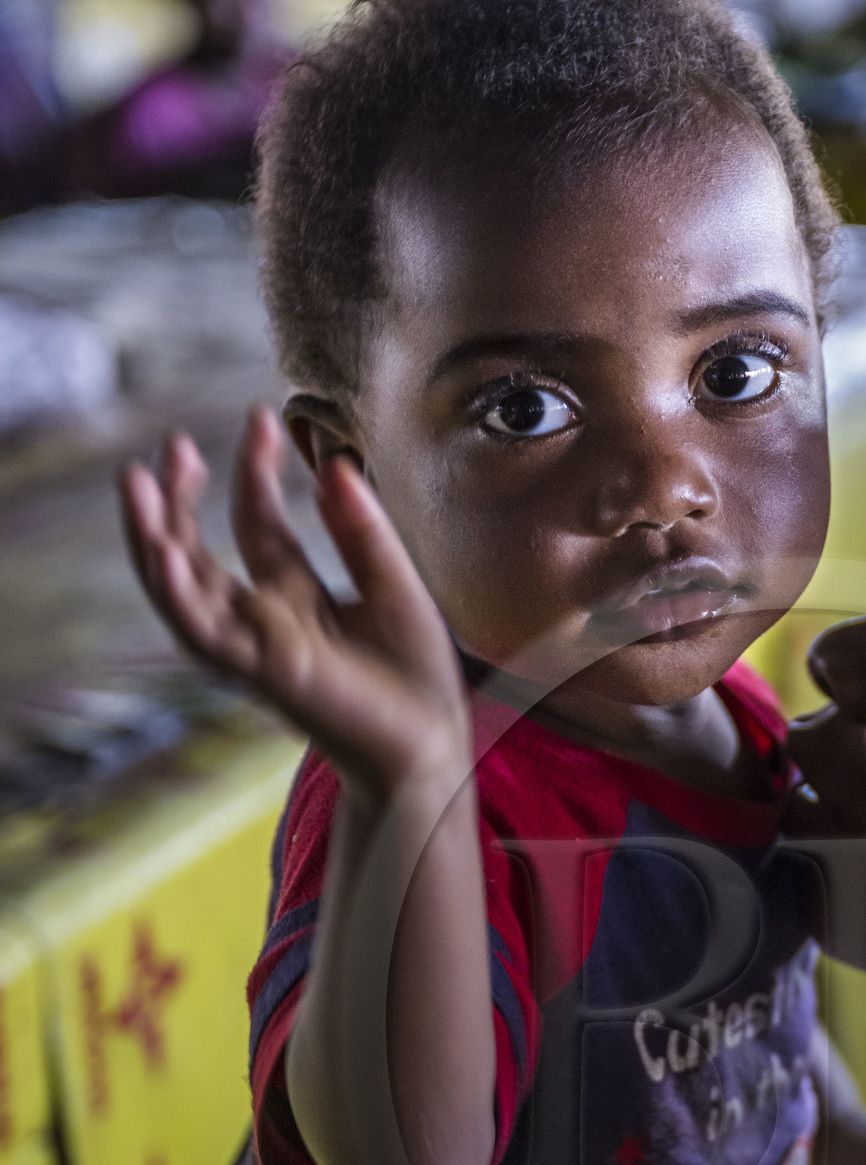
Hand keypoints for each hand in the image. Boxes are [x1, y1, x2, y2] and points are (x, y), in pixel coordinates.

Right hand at [120, 407, 471, 802]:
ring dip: (153, 540)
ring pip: (183, 592)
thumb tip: (335, 463)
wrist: (432, 748)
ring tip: (135, 484)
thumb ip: (361, 530)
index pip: (255, 522)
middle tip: (173, 443)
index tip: (260, 416)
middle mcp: (263, 620)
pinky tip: (164, 554)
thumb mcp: (395, 585)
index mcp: (294, 596)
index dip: (251, 468)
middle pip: (200, 553)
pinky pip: (207, 636)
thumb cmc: (414, 679)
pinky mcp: (265, 674)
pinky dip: (180, 596)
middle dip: (179, 500)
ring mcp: (257, 648)